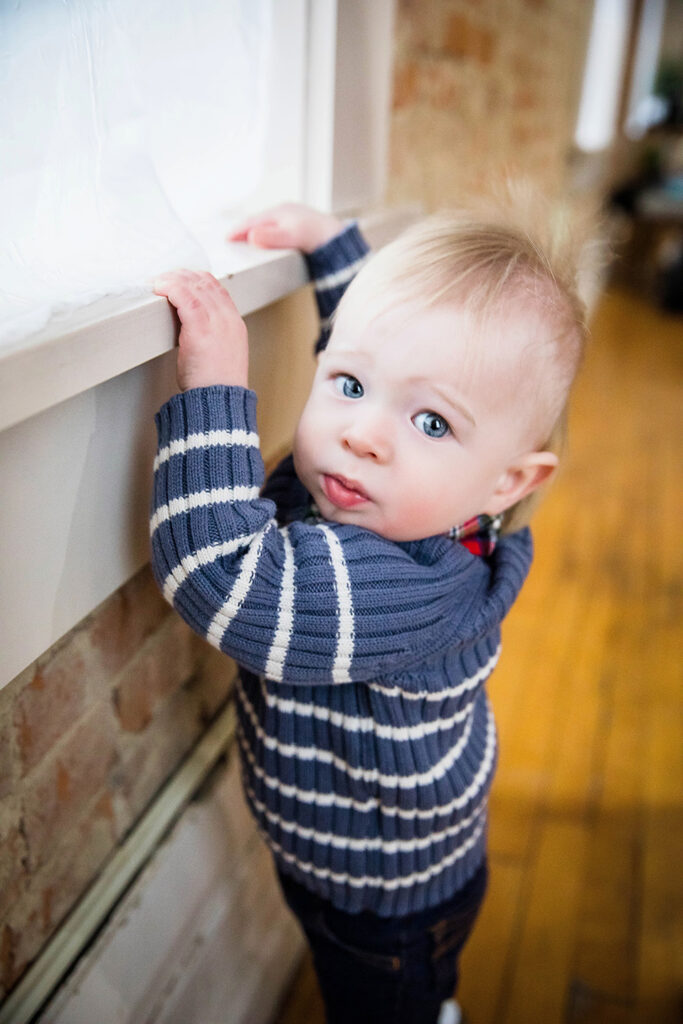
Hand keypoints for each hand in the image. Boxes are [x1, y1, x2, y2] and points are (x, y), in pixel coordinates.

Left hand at [154, 271, 247, 391]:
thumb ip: (210, 337)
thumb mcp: (220, 355)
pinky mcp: (200, 328)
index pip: (219, 289)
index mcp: (235, 325)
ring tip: (158, 283)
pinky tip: (159, 289)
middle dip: (182, 275)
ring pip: (194, 286)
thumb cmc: (215, 386)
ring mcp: (217, 322)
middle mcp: (228, 319)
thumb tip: (189, 330)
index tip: (182, 279)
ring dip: (173, 279)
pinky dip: (170, 288)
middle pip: (206, 283)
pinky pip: (184, 297)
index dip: (198, 279)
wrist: (219, 402)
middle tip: (164, 279)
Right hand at [228, 202, 342, 253]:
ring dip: (257, 232)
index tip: (226, 239)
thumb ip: (271, 237)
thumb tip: (252, 236)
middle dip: (245, 230)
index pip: (252, 221)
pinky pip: (278, 229)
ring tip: (248, 241)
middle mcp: (285, 211)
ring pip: (269, 224)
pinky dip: (269, 234)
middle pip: (259, 221)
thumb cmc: (316, 237)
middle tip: (233, 240)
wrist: (338, 240)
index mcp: (279, 212)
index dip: (238, 230)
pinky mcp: (300, 226)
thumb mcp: (291, 237)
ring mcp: (293, 218)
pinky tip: (271, 241)